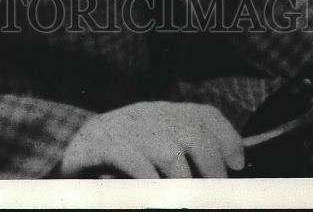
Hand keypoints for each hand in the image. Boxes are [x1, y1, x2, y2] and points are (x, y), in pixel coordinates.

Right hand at [59, 101, 244, 178]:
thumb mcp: (158, 149)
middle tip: (211, 194)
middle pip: (191, 133)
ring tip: (181, 198)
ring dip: (181, 181)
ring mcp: (122, 128)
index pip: (203, 114)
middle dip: (210, 167)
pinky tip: (152, 194)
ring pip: (166, 150)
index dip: (227, 136)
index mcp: (163, 114)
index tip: (238, 165)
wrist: (74, 150)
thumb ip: (185, 153)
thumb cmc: (124, 158)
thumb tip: (230, 168)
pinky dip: (148, 181)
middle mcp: (146, 115)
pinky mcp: (97, 146)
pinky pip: (132, 161)